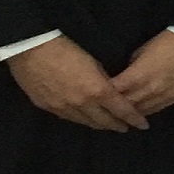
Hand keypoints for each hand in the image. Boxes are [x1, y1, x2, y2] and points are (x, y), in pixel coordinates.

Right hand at [7, 36, 148, 130]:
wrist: (30, 47)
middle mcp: (81, 104)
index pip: (121, 110)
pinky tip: (83, 117)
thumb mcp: (92, 60)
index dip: (133, 118)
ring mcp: (63, 108)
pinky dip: (79, 118)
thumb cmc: (65, 47)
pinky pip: (68, 117)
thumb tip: (109, 88)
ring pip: (85, 122)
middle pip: (103, 121)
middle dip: (117, 125)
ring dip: (98, 124)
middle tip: (126, 127)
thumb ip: (102, 78)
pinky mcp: (47, 107)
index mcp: (96, 90)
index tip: (142, 124)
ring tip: (107, 125)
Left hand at [111, 30, 173, 116]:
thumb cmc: (171, 39)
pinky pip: (158, 109)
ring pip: (143, 111)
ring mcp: (166, 96)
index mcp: (140, 75)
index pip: (115, 91)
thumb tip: (127, 73)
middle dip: (115, 107)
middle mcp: (151, 90)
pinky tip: (141, 112)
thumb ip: (134, 64)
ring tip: (120, 115)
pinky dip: (147, 110)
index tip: (96, 94)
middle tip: (105, 109)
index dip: (104, 94)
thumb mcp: (145, 48)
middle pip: (127, 105)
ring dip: (131, 113)